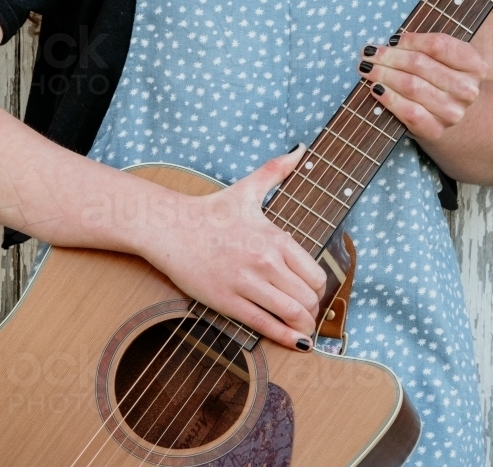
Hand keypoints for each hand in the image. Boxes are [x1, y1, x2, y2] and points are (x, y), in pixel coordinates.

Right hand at [139, 145, 326, 350]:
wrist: (172, 228)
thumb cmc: (212, 210)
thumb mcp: (248, 189)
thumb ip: (277, 170)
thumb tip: (300, 149)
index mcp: (275, 237)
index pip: (315, 273)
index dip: (319, 288)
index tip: (313, 292)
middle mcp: (266, 260)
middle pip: (308, 297)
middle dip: (312, 309)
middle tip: (307, 312)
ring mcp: (247, 283)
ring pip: (291, 313)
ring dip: (303, 325)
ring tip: (302, 327)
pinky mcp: (228, 301)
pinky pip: (265, 325)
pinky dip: (286, 338)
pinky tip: (296, 343)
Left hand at [358, 32, 487, 144]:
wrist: (450, 115)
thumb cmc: (441, 79)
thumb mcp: (444, 59)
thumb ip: (424, 47)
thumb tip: (391, 43)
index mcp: (474, 65)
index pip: (438, 45)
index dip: (410, 40)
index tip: (392, 40)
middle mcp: (467, 90)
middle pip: (419, 64)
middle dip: (389, 56)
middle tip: (368, 53)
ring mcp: (452, 112)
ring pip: (411, 86)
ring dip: (384, 74)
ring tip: (367, 68)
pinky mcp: (436, 130)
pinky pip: (408, 111)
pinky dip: (389, 98)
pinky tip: (376, 89)